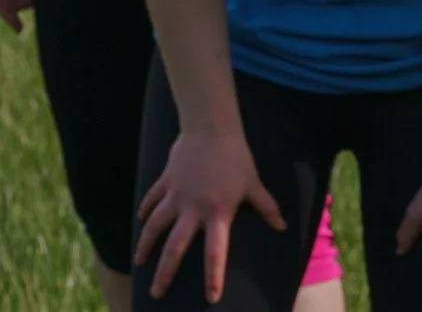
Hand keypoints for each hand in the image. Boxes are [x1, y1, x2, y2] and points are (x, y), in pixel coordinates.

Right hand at [136, 127, 284, 303]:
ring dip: (146, 245)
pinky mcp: (166, 180)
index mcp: (217, 212)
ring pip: (155, 225)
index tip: (211, 297)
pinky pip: (152, 199)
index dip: (213, 276)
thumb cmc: (235, 156)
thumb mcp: (253, 183)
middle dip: (165, 272)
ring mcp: (176, 195)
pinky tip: (140, 220)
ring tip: (140, 262)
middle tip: (157, 293)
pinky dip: (145, 209)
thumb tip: (282, 225)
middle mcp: (192, 208)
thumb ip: (266, 206)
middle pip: (175, 247)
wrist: (211, 126)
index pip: (215, 251)